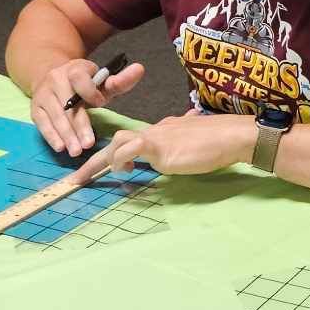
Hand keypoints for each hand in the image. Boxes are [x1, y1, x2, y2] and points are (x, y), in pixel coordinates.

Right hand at [30, 57, 144, 157]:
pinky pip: (42, 123)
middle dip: (79, 125)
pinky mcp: (35, 108)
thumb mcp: (102, 81)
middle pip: (67, 104)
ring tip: (76, 151)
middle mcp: (56, 79)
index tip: (100, 104)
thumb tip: (140, 69)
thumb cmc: (84, 84)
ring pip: (55, 116)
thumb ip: (120, 80)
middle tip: (88, 144)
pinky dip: (51, 136)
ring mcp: (43, 94)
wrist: (53, 75)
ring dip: (66, 135)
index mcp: (74, 69)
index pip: (79, 78)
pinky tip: (60, 147)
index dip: (90, 91)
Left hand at [74, 111, 255, 182]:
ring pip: (119, 141)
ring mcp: (157, 138)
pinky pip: (132, 148)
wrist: (233, 135)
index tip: (105, 167)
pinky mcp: (161, 148)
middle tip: (76, 179)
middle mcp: (156, 131)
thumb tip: (188, 139)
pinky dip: (122, 159)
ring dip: (104, 161)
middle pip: (117, 139)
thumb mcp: (197, 140)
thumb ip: (187, 141)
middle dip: (93, 161)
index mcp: (163, 130)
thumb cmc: (221, 141)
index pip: (132, 138)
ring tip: (97, 176)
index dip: (116, 153)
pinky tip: (125, 170)